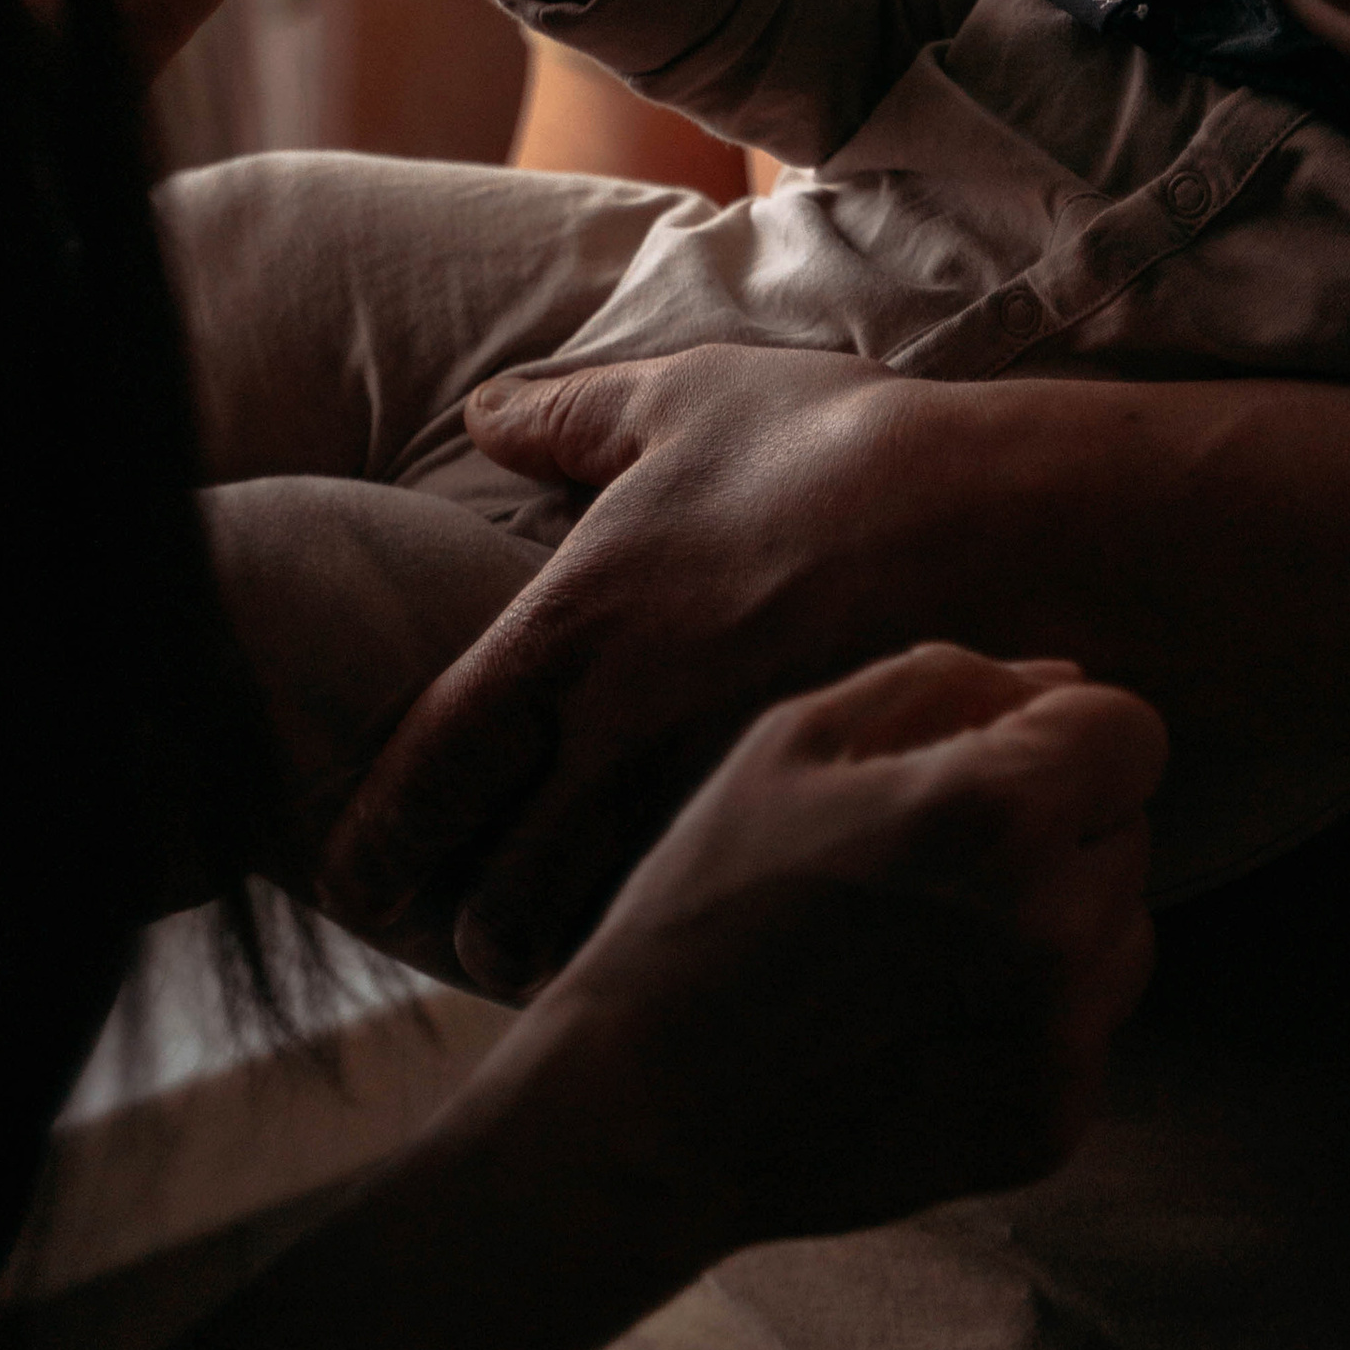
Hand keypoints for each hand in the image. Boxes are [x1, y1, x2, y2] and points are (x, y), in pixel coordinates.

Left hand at [323, 346, 1014, 994]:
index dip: (378, 837)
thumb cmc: (835, 447)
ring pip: (599, 929)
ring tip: (584, 949)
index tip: (351, 876)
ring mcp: (714, 798)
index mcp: (570, 632)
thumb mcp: (686, 400)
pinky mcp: (804, 838)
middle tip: (483, 933)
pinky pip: (713, 922)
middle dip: (480, 930)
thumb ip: (569, 415)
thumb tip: (481, 413)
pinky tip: (706, 929)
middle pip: (500, 896)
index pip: (430, 769)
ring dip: (577, 948)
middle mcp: (620, 736)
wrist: (997, 522)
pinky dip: (688, 938)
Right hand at [526, 643, 1165, 1271]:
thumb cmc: (709, 902)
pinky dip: (1031, 1019)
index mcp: (994, 810)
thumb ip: (946, 683)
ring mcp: (1059, 1041)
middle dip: (1056, 826)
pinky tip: (924, 1022)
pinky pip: (1087, 1031)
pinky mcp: (1050, 1125)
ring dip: (1058, 922)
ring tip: (928, 943)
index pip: (1133, 733)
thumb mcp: (796, 741)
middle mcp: (1052, 927)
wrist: (648, 1113)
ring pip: (1123, 932)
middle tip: (931, 863)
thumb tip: (1067, 682)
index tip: (991, 766)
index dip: (1062, 737)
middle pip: (1129, 830)